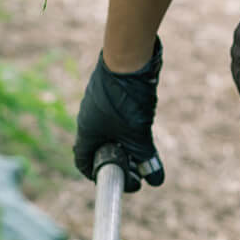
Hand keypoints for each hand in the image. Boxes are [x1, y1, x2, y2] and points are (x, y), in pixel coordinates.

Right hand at [73, 38, 164, 191]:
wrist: (128, 58)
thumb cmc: (126, 98)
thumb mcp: (138, 134)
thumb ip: (145, 159)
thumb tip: (156, 181)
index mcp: (87, 132)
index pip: (84, 162)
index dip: (97, 175)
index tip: (116, 180)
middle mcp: (88, 118)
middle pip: (97, 146)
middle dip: (115, 158)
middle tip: (135, 165)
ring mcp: (97, 102)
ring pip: (107, 129)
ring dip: (122, 140)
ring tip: (140, 142)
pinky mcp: (108, 91)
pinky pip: (114, 114)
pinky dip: (125, 123)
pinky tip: (140, 120)